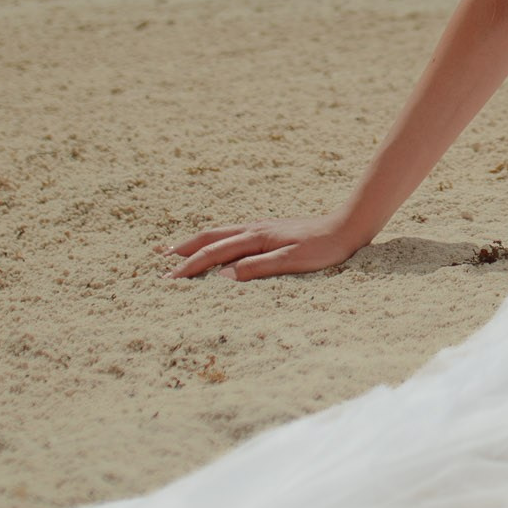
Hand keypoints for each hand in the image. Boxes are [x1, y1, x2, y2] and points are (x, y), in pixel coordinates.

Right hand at [156, 212, 369, 281]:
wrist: (349, 226)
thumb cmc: (323, 248)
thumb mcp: (292, 261)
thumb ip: (257, 268)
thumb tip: (223, 276)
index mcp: (256, 238)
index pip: (214, 253)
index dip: (189, 267)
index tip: (166, 281)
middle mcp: (254, 229)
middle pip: (210, 237)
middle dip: (184, 249)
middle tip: (158, 260)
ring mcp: (262, 228)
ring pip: (220, 233)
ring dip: (197, 243)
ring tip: (177, 250)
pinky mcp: (271, 231)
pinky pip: (233, 235)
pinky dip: (215, 241)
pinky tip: (216, 247)